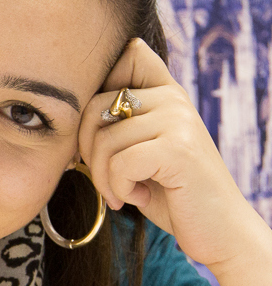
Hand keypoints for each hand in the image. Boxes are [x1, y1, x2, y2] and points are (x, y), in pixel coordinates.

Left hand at [78, 38, 257, 271]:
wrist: (218, 231)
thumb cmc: (170, 192)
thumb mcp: (141, 149)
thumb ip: (117, 123)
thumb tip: (67, 113)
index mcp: (165, 92)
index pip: (128, 53)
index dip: (99, 86)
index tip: (102, 130)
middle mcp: (173, 98)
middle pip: (94, 106)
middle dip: (87, 149)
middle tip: (105, 177)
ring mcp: (178, 120)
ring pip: (103, 139)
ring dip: (103, 177)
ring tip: (124, 192)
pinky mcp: (178, 148)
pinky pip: (120, 163)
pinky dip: (119, 188)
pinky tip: (136, 197)